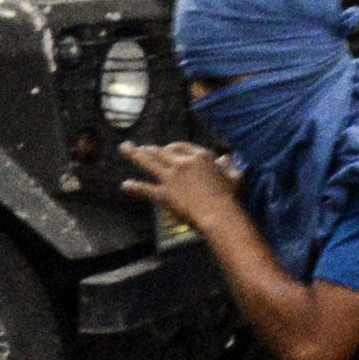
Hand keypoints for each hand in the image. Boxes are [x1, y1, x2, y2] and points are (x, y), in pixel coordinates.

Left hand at [118, 139, 244, 231]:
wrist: (218, 213)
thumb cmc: (230, 196)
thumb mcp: (233, 177)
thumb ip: (228, 166)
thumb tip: (227, 158)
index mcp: (200, 156)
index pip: (183, 146)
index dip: (174, 148)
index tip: (169, 149)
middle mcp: (182, 162)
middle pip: (163, 151)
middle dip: (152, 149)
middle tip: (143, 148)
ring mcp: (171, 177)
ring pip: (149, 162)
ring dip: (135, 154)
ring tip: (125, 147)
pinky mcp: (164, 193)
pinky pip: (145, 189)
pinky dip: (134, 187)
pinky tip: (125, 185)